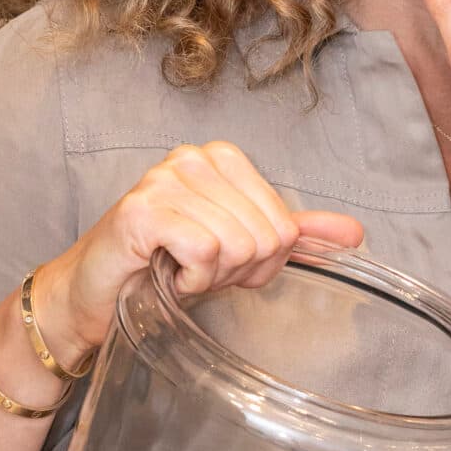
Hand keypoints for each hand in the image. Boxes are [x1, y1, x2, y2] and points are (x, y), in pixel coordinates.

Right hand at [38, 140, 364, 361]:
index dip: (261, 261)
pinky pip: (203, 253)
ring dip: (210, 278)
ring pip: (235, 246)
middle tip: (198, 271)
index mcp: (223, 158)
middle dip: (237, 272)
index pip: (284, 225)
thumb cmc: (164, 264)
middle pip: (264, 237)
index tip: (223, 263)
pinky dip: (189, 280)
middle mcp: (194, 158)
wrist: (96, 293)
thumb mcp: (238, 247)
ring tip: (180, 271)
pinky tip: (166, 274)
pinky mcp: (141, 209)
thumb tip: (354, 232)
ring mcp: (165, 179)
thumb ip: (292, 234)